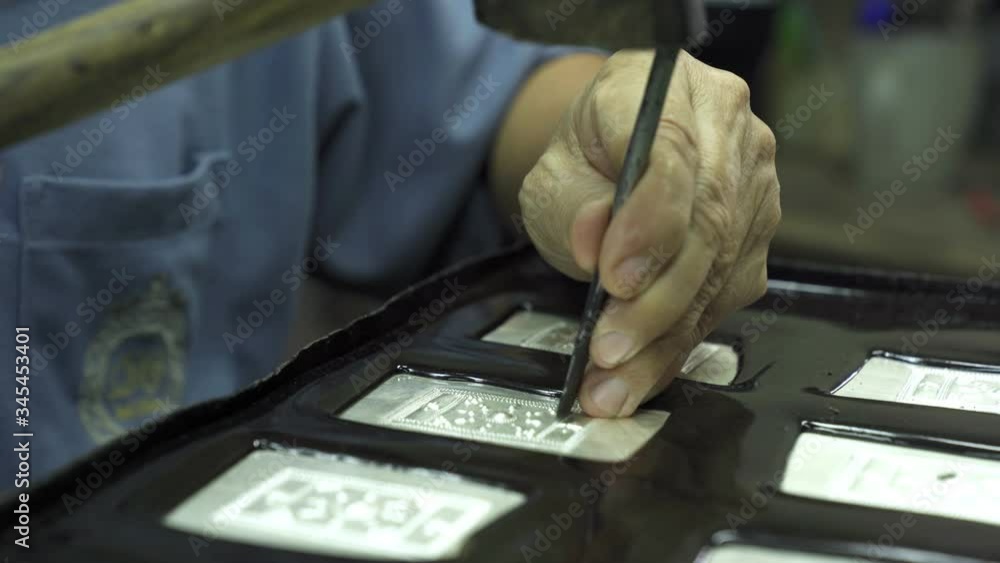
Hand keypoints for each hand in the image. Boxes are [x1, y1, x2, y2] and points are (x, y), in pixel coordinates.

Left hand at [519, 50, 780, 416]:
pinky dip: (680, 344)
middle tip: (608, 351)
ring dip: (665, 338)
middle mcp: (727, 128)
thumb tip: (598, 242)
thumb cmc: (584, 158)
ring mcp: (753, 182)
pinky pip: (725, 298)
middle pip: (707, 225)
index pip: (674, 156)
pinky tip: (642, 374)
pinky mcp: (756, 236)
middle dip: (655, 303)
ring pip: (720, 272)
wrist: (610, 158)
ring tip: (615, 383)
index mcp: (671, 87)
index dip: (649, 225)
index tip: (613, 280)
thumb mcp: (553, 171)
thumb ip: (571, 202)